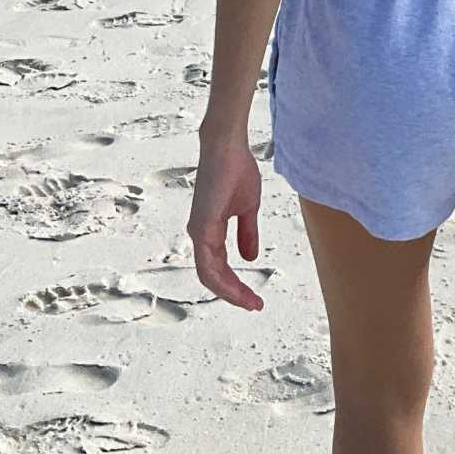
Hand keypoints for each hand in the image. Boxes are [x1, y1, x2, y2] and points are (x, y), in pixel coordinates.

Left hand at [187, 136, 264, 311]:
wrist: (227, 147)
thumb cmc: (236, 170)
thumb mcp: (248, 208)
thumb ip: (247, 233)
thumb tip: (250, 258)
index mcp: (209, 231)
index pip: (218, 268)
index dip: (235, 285)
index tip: (255, 298)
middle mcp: (200, 235)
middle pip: (212, 277)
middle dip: (234, 295)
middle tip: (255, 306)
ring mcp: (199, 231)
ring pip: (209, 275)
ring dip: (230, 292)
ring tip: (251, 303)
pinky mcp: (202, 226)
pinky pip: (209, 263)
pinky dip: (223, 279)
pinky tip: (238, 287)